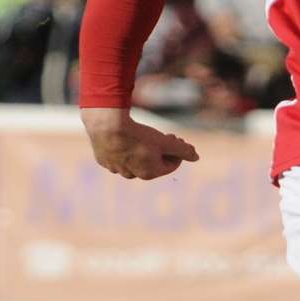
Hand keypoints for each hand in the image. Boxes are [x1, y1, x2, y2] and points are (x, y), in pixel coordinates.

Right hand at [81, 106, 199, 179]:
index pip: (171, 165)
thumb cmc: (139, 135)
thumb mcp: (166, 142)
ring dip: (143, 149)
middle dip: (162, 150)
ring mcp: (115, 168)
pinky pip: (117, 156)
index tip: (176, 138)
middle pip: (153, 162)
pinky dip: (125, 148)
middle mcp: (131, 174)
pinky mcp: (102, 159)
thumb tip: (196, 157)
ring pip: (134, 160)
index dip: (177, 151)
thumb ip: (183, 150)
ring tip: (145, 136)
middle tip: (165, 136)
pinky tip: (125, 136)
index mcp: (149, 173)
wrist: (107, 126)